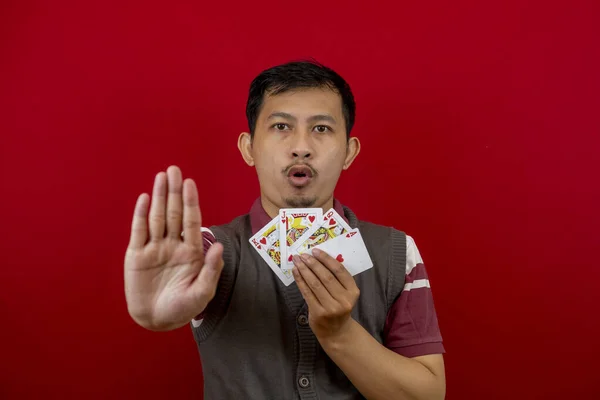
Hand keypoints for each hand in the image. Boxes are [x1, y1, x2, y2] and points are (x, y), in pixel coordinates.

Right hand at [124, 165, 223, 330]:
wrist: (157, 320)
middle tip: (175, 170)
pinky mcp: (137, 255)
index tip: (190, 184)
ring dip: (158, 197)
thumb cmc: (183, 307)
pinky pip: (139, 231)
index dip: (190, 202)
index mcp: (191, 251)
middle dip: (174, 192)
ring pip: (157, 217)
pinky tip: (145, 198)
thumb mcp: (202, 292)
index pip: (191, 221)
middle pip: (173, 213)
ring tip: (161, 177)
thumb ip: (211, 270)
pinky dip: (141, 215)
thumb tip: (218, 245)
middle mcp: (173, 244)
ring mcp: (154, 248)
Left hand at [292, 248, 359, 340]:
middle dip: (313, 263)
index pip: (339, 270)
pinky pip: (307, 293)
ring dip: (304, 270)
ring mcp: (331, 308)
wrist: (336, 331)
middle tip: (303, 255)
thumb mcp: (345, 294)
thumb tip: (318, 258)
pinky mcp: (318, 313)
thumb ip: (337, 279)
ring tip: (297, 261)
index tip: (315, 251)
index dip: (326, 259)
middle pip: (326, 276)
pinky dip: (300, 281)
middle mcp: (344, 300)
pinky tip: (296, 272)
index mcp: (353, 291)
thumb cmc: (339, 307)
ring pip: (315, 284)